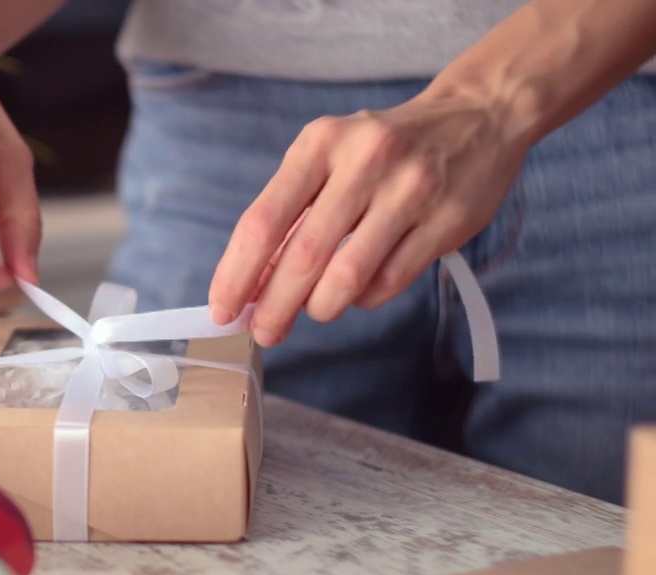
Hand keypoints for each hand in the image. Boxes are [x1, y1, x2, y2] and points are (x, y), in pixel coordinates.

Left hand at [208, 91, 529, 346]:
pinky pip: (389, 281)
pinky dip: (363, 298)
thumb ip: (290, 214)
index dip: (236, 272)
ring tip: (314, 311)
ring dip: (320, 307)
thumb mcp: (328, 158)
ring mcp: (409, 190)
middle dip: (275, 305)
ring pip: (347, 276)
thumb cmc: (384, 148)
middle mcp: (364, 161)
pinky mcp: (446, 221)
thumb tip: (248, 282)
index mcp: (321, 143)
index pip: (264, 220)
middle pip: (303, 255)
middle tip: (263, 331)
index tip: (222, 308)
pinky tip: (358, 290)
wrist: (479, 116)